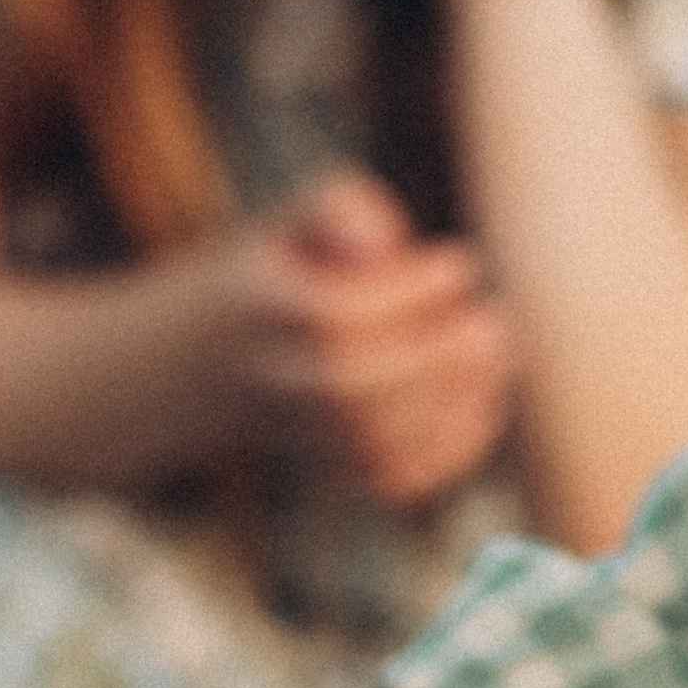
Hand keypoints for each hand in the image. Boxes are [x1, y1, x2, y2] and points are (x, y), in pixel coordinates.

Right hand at [220, 169, 516, 506]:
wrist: (193, 365)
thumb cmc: (270, 275)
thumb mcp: (286, 224)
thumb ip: (334, 209)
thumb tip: (384, 242)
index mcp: (257, 309)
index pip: (331, 320)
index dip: (404, 298)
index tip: (458, 265)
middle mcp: (270, 380)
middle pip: (347, 395)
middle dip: (431, 364)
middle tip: (491, 325)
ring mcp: (296, 431)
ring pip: (368, 447)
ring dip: (446, 408)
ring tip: (494, 356)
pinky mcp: (325, 467)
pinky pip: (384, 479)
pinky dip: (442, 455)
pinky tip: (482, 406)